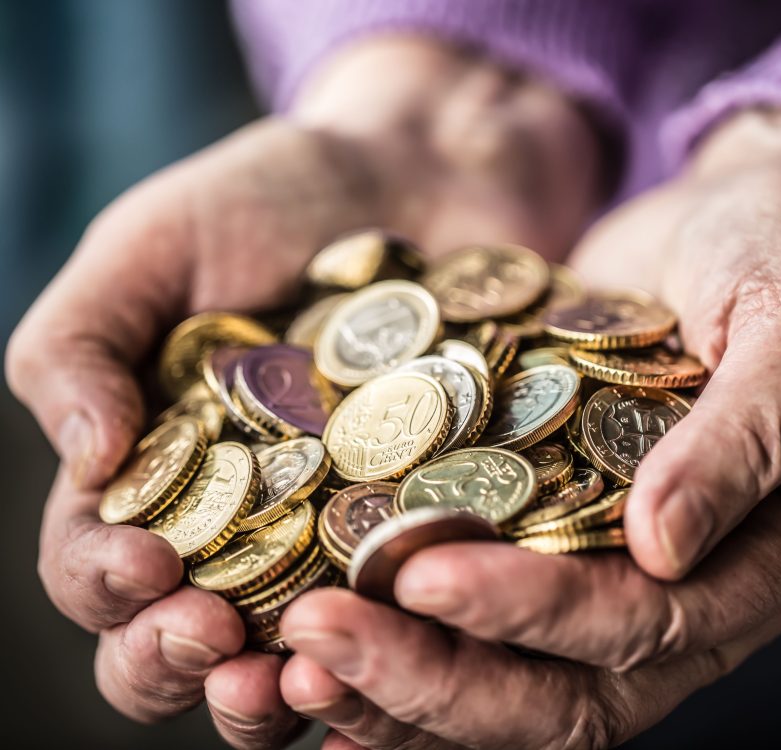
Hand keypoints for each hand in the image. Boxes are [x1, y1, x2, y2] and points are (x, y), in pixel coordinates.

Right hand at [5, 36, 601, 748]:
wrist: (416, 173)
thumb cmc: (267, 199)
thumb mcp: (150, 248)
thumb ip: (82, 345)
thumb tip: (84, 462)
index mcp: (158, 477)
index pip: (100, 570)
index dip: (106, 588)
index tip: (143, 562)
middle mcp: (245, 529)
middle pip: (188, 646)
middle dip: (178, 664)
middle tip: (209, 639)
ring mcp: (345, 536)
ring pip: (298, 661)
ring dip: (285, 693)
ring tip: (299, 681)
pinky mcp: (442, 524)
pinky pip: (421, 611)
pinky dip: (407, 643)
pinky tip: (407, 642)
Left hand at [277, 109, 780, 748]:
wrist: (745, 217)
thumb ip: (749, 435)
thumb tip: (664, 549)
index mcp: (774, 560)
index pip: (652, 627)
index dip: (540, 614)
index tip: (427, 577)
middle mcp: (691, 592)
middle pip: (564, 692)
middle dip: (440, 677)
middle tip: (319, 641)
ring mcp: (614, 574)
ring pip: (507, 681)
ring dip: (399, 682)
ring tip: (290, 658)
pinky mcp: (553, 536)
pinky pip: (473, 619)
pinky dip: (398, 637)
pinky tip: (307, 637)